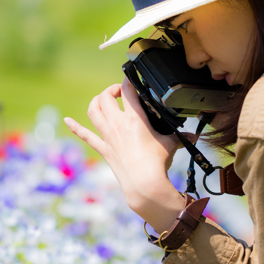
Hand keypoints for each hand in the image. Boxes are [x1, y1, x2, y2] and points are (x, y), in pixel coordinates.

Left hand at [64, 78, 185, 230]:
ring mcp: (107, 136)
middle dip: (112, 90)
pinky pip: (85, 135)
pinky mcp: (103, 148)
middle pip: (106, 97)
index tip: (133, 79)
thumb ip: (181, 136)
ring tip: (104, 100)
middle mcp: (117, 124)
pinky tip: (67, 121)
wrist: (143, 184)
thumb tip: (195, 134)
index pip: (128, 90)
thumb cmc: (157, 163)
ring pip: (93, 110)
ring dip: (97, 102)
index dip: (129, 80)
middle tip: (121, 92)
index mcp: (135, 119)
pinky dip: (75, 127)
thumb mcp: (171, 144)